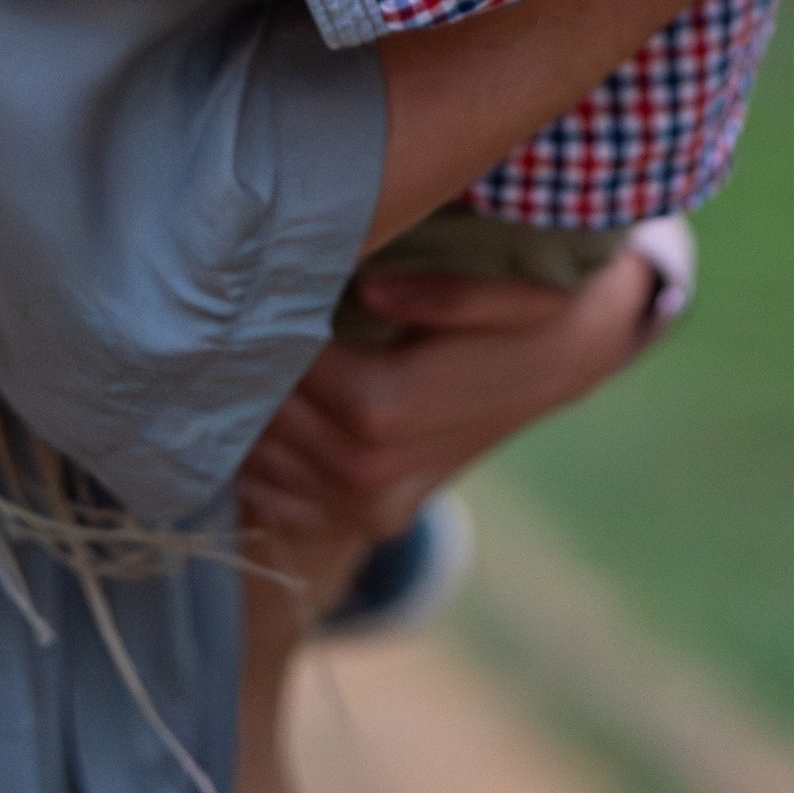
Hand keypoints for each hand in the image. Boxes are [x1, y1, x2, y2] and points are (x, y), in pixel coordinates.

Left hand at [239, 251, 658, 553]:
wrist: (583, 351)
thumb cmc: (546, 303)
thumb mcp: (518, 285)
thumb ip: (447, 293)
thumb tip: (370, 291)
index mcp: (392, 412)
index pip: (284, 369)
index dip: (257, 326)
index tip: (238, 279)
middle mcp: (372, 477)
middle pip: (263, 417)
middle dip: (237, 364)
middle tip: (210, 308)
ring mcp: (373, 505)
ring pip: (263, 457)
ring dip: (240, 406)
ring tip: (226, 344)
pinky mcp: (377, 513)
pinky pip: (285, 487)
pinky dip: (262, 445)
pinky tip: (259, 392)